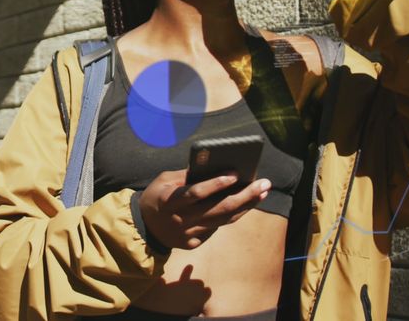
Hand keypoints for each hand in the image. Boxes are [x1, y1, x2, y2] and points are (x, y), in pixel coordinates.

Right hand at [138, 169, 271, 249]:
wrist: (144, 227)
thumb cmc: (156, 196)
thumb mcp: (164, 180)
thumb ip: (186, 175)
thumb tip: (213, 166)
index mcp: (169, 201)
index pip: (196, 193)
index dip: (216, 184)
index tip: (235, 174)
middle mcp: (180, 220)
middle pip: (218, 209)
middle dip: (244, 195)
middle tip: (264, 184)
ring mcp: (187, 235)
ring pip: (223, 221)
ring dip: (246, 206)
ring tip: (262, 193)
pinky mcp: (193, 243)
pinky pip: (216, 228)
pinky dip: (231, 216)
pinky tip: (245, 205)